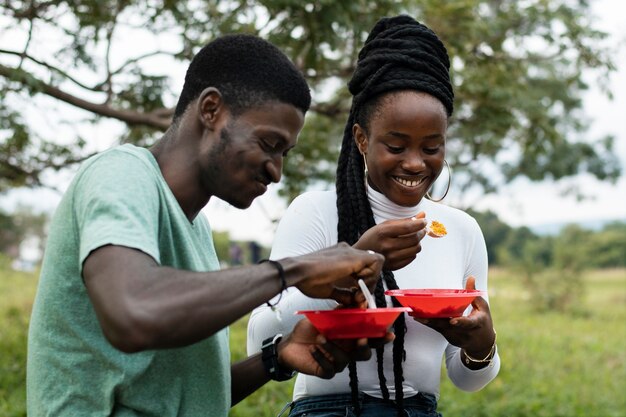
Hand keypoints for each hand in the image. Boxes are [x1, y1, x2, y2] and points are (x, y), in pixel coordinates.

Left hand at [277, 319, 394, 378]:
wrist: (289, 343)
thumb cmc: (310, 329)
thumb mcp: (326, 316)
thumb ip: (342, 310)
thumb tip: (357, 298)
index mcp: (350, 337)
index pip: (370, 339)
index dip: (381, 338)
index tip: (389, 333)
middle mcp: (347, 351)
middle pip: (364, 354)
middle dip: (364, 347)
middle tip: (360, 338)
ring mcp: (337, 362)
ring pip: (344, 360)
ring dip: (333, 348)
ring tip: (320, 338)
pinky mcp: (325, 371)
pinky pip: (329, 369)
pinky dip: (322, 357)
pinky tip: (313, 349)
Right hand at [292, 243, 383, 305]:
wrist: (297, 272)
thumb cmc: (307, 280)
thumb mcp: (328, 289)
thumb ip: (342, 293)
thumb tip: (352, 300)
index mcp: (341, 257)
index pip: (362, 268)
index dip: (363, 283)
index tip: (356, 296)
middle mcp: (347, 251)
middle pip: (371, 265)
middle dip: (369, 283)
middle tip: (359, 298)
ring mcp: (351, 252)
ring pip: (376, 262)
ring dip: (371, 280)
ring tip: (358, 293)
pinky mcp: (354, 256)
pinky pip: (376, 261)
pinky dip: (372, 275)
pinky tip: (358, 285)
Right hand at [354, 212, 426, 270]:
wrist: (362, 253)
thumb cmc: (374, 237)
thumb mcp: (386, 225)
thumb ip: (405, 221)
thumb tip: (422, 215)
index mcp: (383, 232)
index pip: (407, 228)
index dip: (419, 224)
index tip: (424, 221)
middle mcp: (386, 246)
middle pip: (414, 239)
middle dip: (421, 233)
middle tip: (421, 230)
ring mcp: (390, 258)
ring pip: (416, 249)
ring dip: (418, 242)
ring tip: (413, 239)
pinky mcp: (394, 266)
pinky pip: (412, 257)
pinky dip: (412, 251)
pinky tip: (406, 247)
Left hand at [409, 277, 494, 357]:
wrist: (481, 344)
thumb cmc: (483, 321)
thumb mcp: (482, 307)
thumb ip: (474, 293)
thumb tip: (471, 277)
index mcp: (476, 324)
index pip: (468, 323)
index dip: (460, 322)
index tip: (453, 321)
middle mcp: (465, 332)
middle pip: (448, 327)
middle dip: (435, 321)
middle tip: (421, 315)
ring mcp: (456, 337)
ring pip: (440, 328)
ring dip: (427, 321)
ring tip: (415, 314)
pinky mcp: (448, 338)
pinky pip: (437, 329)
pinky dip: (428, 323)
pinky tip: (416, 316)